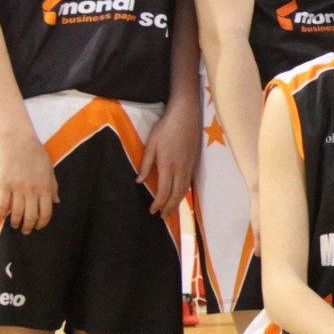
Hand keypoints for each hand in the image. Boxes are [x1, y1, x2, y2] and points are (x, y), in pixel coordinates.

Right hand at [0, 132, 59, 233]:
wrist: (18, 141)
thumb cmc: (36, 154)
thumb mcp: (49, 170)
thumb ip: (53, 187)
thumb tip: (56, 202)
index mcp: (45, 188)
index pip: (46, 212)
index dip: (43, 222)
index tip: (39, 227)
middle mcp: (32, 190)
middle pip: (31, 215)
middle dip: (29, 226)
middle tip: (26, 231)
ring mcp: (17, 188)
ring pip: (16, 212)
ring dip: (16, 222)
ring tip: (14, 226)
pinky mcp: (4, 184)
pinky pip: (3, 203)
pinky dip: (2, 212)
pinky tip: (2, 216)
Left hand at [138, 101, 199, 217]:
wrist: (186, 115)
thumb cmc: (166, 127)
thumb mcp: (151, 144)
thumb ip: (145, 163)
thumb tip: (139, 181)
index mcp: (168, 165)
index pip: (164, 191)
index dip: (158, 203)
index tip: (152, 211)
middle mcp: (180, 169)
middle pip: (176, 195)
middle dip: (169, 208)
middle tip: (162, 217)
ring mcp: (189, 166)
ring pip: (184, 190)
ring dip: (177, 203)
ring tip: (170, 211)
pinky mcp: (193, 163)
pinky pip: (188, 183)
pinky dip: (182, 194)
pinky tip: (178, 196)